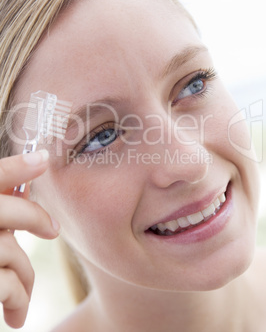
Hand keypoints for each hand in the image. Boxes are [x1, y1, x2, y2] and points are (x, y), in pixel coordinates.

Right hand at [0, 150, 59, 327]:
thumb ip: (1, 210)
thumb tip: (31, 179)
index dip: (15, 167)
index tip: (43, 158)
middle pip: (7, 211)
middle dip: (36, 218)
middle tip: (54, 229)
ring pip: (10, 251)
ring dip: (24, 274)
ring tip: (22, 293)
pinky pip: (7, 286)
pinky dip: (18, 300)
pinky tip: (17, 313)